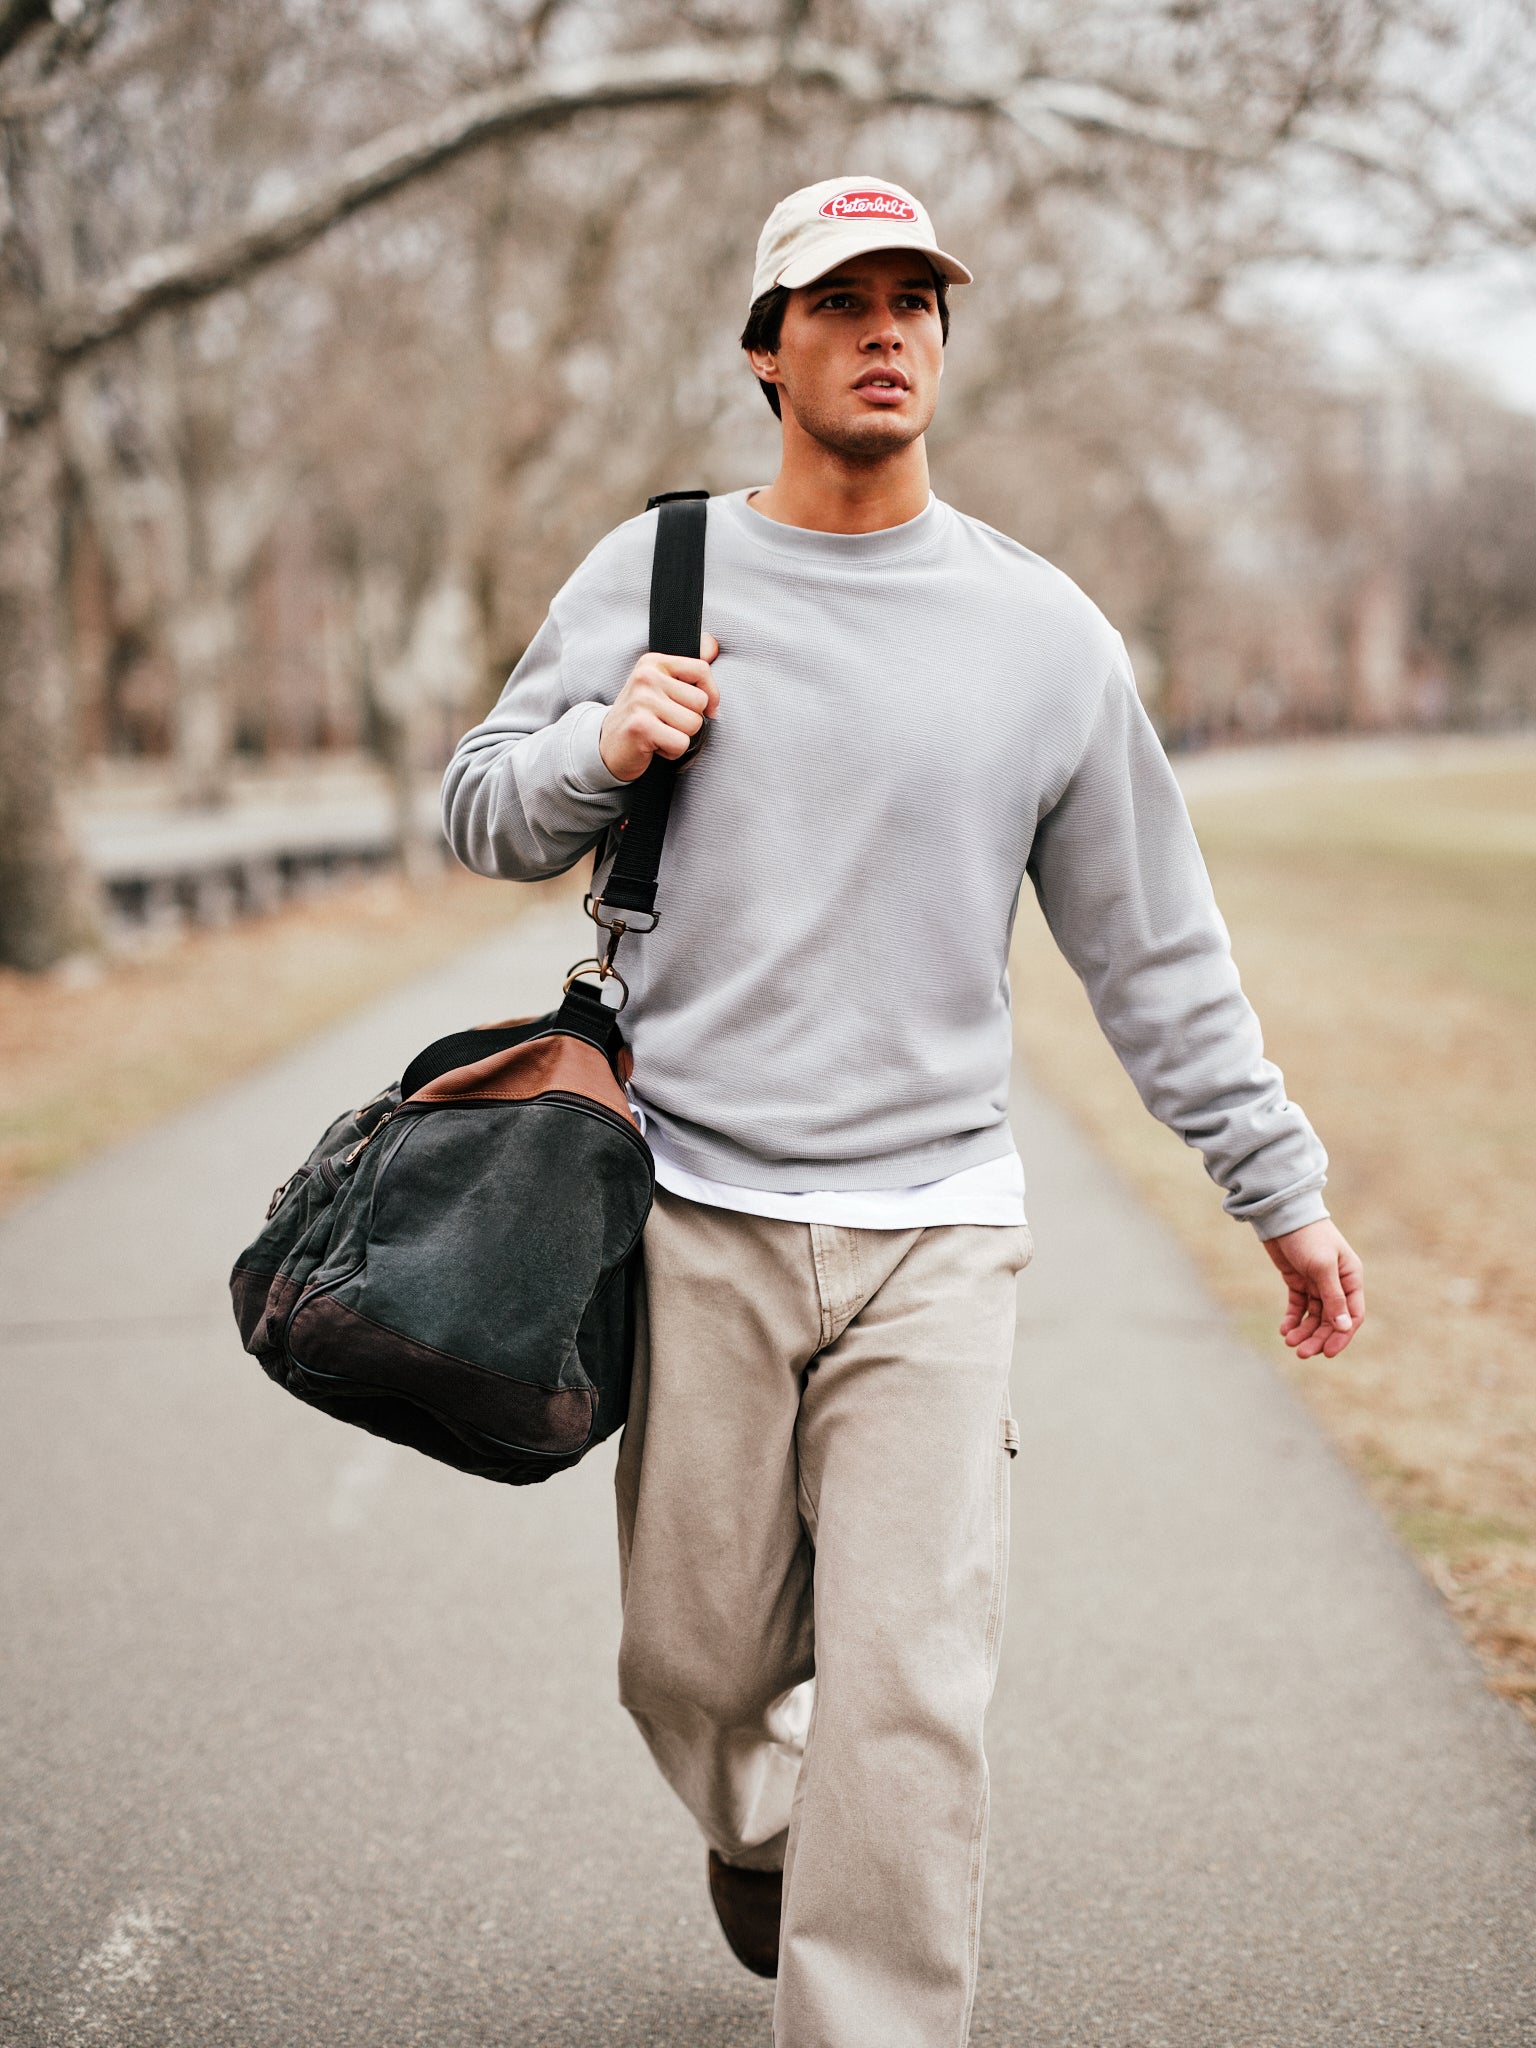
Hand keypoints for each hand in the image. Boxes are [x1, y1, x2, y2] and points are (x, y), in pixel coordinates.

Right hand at [599, 632, 719, 782]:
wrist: (607, 746)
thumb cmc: (642, 716)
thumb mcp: (662, 686)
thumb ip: (688, 669)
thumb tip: (714, 647)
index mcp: (654, 662)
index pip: (702, 669)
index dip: (711, 694)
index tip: (702, 708)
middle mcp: (646, 677)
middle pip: (701, 701)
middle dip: (690, 719)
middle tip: (666, 722)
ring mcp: (641, 700)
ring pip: (693, 724)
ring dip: (681, 736)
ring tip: (660, 733)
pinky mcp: (641, 726)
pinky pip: (681, 743)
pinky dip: (672, 751)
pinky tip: (654, 745)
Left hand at [1263, 1219, 1364, 1359]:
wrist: (1281, 1214)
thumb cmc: (1308, 1236)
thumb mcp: (1322, 1267)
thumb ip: (1333, 1297)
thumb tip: (1344, 1327)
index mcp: (1351, 1278)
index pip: (1352, 1315)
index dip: (1341, 1336)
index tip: (1327, 1352)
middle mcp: (1337, 1283)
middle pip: (1332, 1319)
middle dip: (1318, 1337)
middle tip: (1301, 1353)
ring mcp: (1317, 1283)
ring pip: (1314, 1316)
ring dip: (1304, 1331)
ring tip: (1289, 1342)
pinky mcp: (1298, 1281)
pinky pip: (1298, 1306)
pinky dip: (1293, 1319)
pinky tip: (1285, 1330)